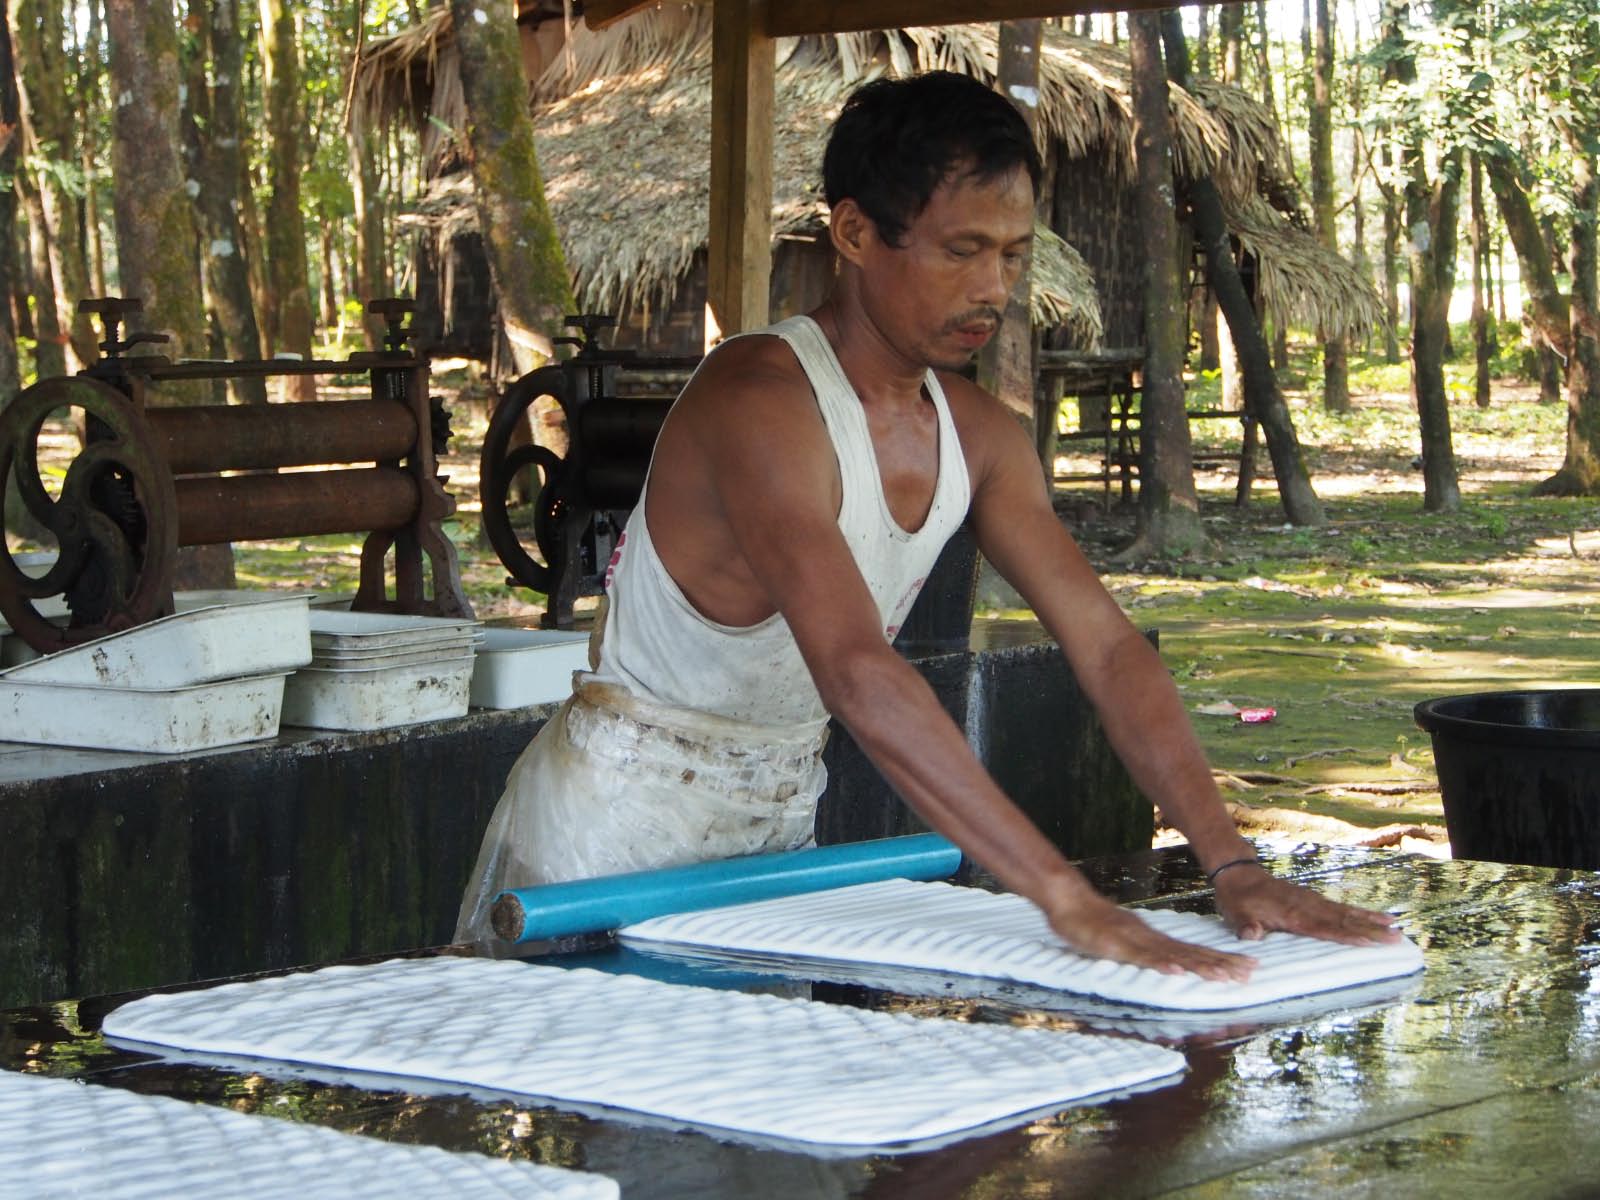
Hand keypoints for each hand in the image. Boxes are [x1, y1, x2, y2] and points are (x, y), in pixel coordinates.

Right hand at [1044, 887, 1258, 982]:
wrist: (1067, 899)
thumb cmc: (1089, 923)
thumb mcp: (1120, 941)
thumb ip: (1140, 951)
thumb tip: (1163, 962)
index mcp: (1153, 939)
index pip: (1193, 952)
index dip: (1219, 960)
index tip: (1245, 967)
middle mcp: (1150, 939)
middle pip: (1191, 953)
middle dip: (1222, 964)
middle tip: (1250, 972)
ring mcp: (1135, 941)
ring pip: (1174, 956)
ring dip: (1201, 966)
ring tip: (1226, 976)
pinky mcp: (1117, 946)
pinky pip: (1142, 957)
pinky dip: (1161, 964)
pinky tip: (1179, 971)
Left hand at [1213, 864, 1402, 944]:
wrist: (1237, 873)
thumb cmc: (1237, 899)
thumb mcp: (1235, 914)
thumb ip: (1245, 926)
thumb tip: (1252, 935)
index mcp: (1292, 914)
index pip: (1325, 928)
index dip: (1347, 936)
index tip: (1369, 942)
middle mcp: (1307, 906)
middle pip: (1344, 920)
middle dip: (1371, 930)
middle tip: (1397, 937)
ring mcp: (1312, 901)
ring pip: (1347, 912)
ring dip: (1371, 921)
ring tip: (1396, 927)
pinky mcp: (1312, 899)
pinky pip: (1341, 908)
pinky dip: (1359, 913)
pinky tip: (1375, 917)